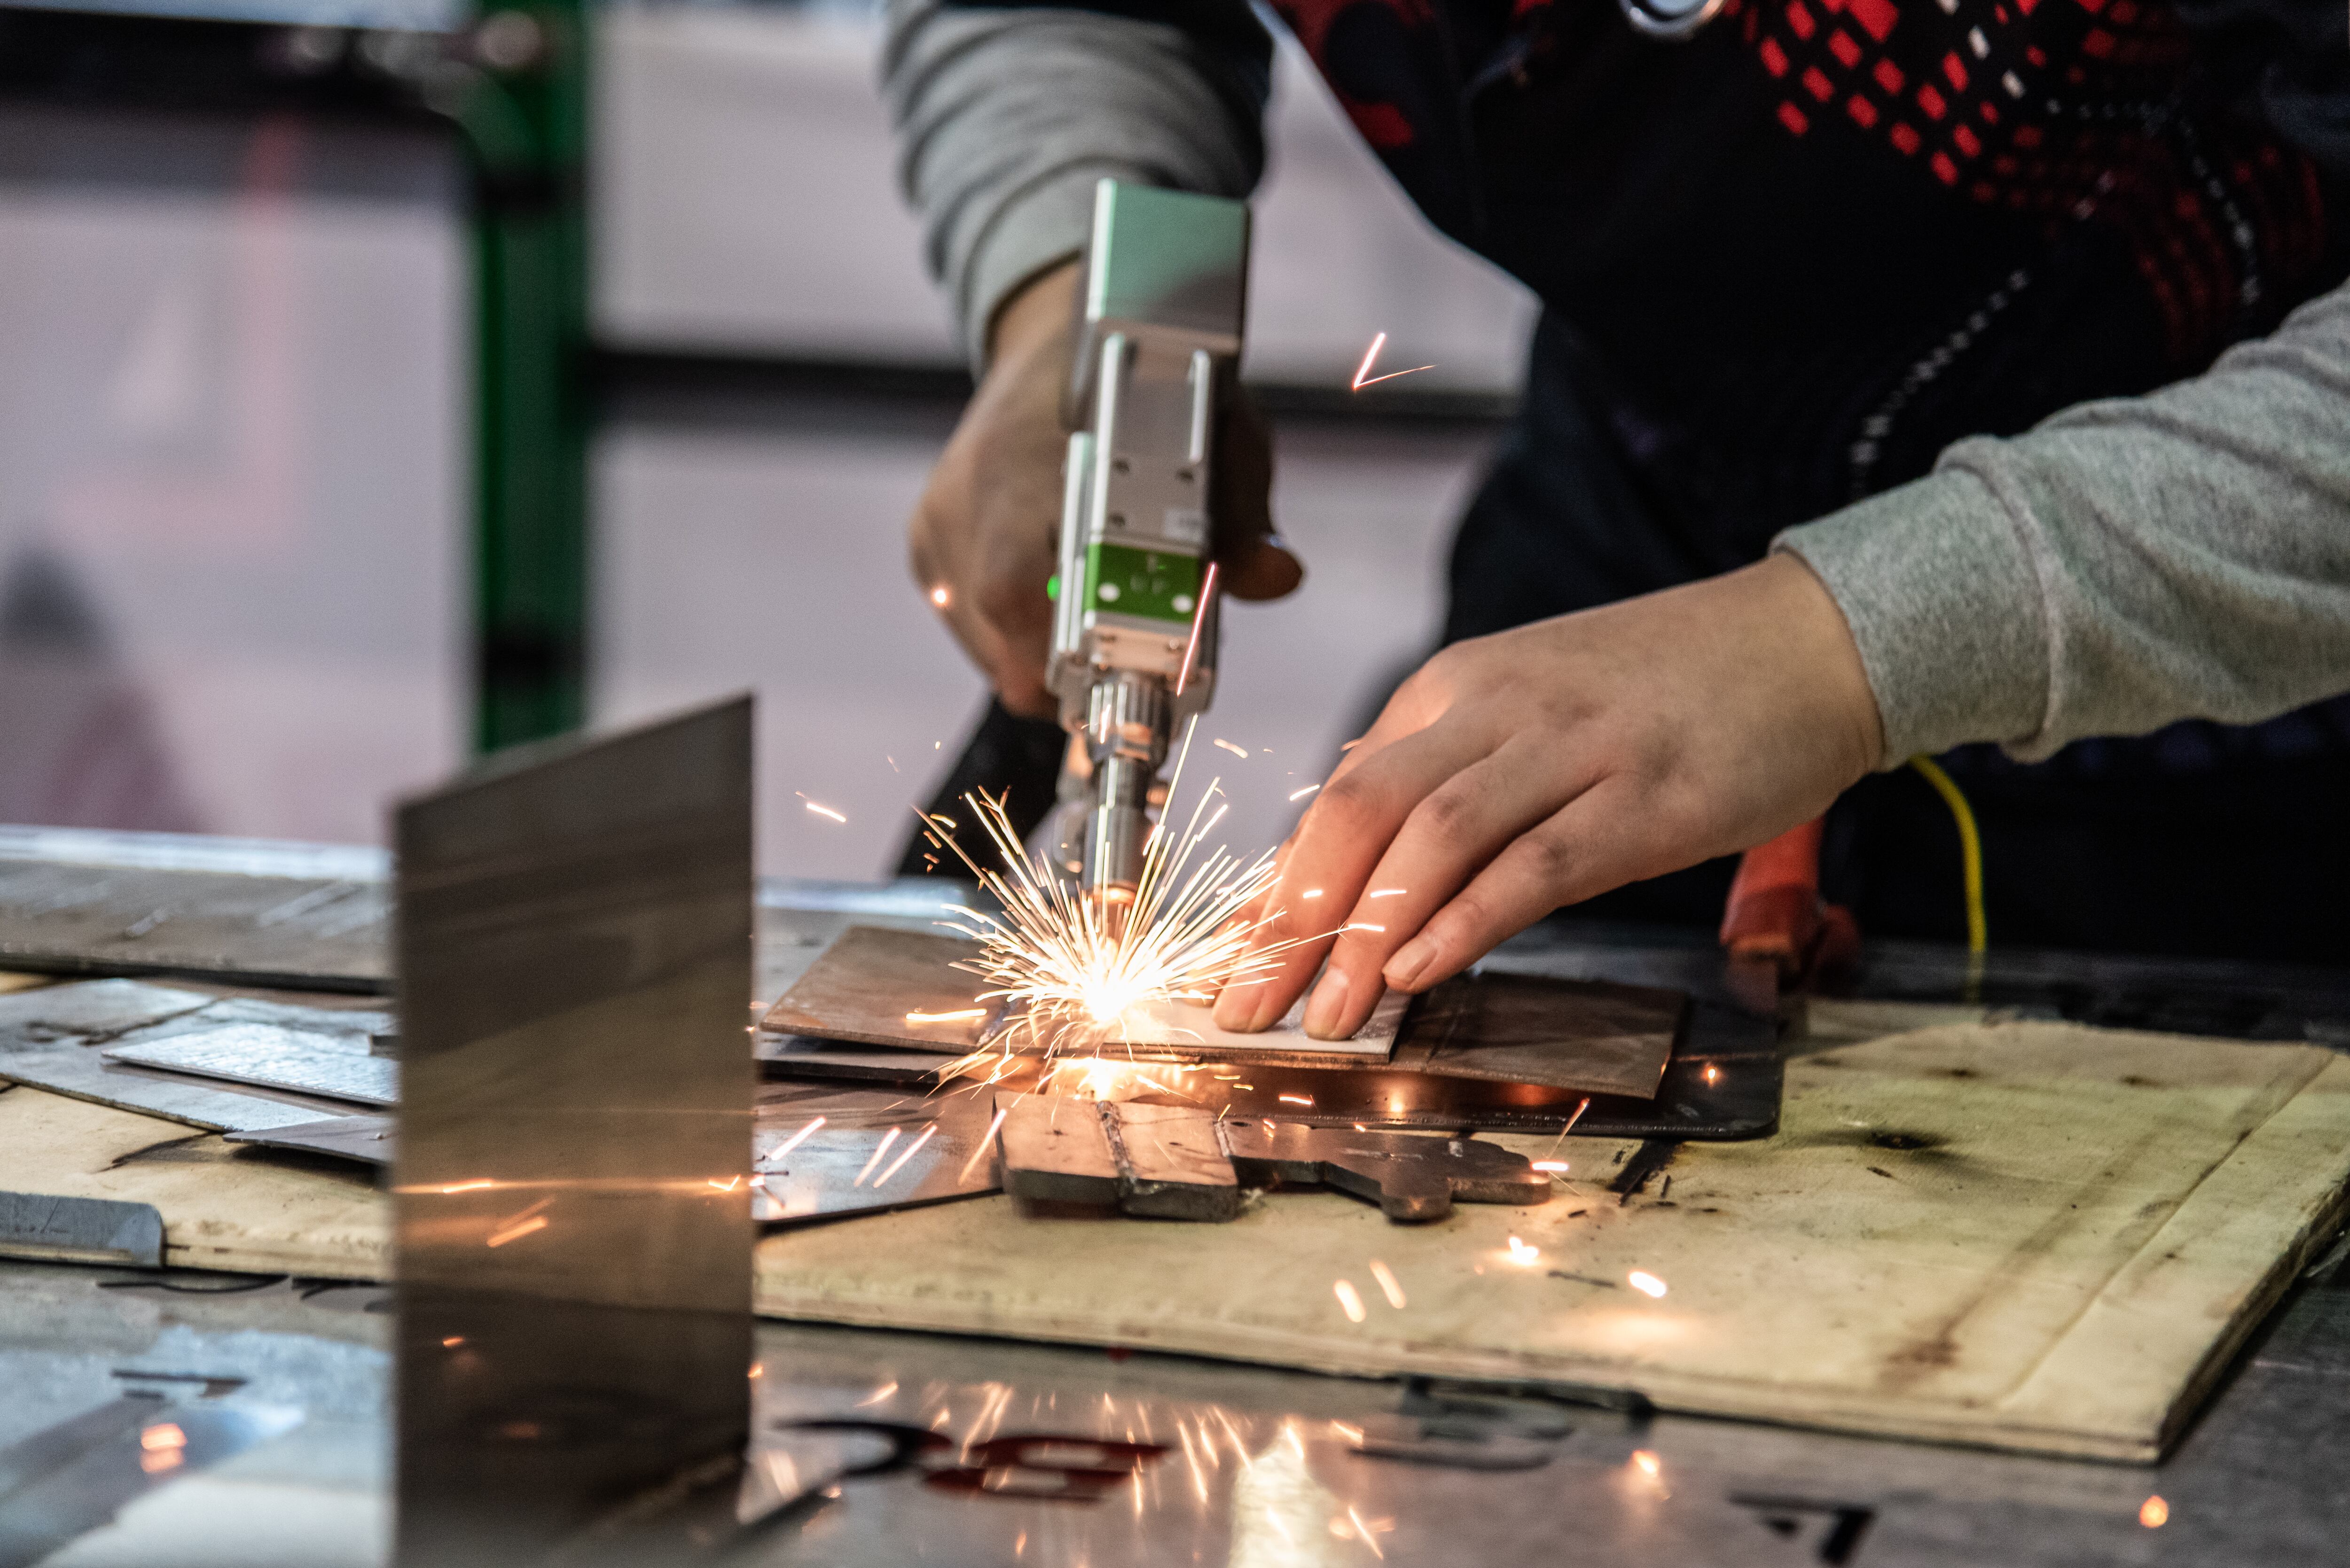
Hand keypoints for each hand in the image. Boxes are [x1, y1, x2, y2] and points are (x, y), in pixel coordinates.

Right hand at [908, 260, 1301, 716]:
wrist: (1053, 344)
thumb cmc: (1143, 386)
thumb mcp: (1217, 431)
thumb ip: (1244, 513)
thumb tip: (1275, 577)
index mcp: (1030, 450)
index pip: (1016, 581)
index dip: (1069, 645)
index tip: (1130, 672)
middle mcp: (968, 486)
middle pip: (1000, 625)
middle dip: (1075, 664)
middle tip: (1136, 663)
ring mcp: (938, 519)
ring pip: (986, 640)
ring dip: (1051, 652)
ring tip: (1105, 618)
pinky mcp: (927, 547)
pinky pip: (970, 625)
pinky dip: (1022, 635)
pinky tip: (1063, 600)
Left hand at [1210, 553, 1885, 1037]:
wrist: (1809, 640)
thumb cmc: (1665, 687)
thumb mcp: (1529, 705)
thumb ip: (1442, 765)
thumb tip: (1347, 833)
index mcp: (1459, 687)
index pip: (1340, 791)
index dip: (1280, 884)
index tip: (1235, 962)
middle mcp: (1500, 708)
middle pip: (1363, 811)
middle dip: (1297, 917)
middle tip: (1251, 1002)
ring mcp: (1576, 750)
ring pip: (1436, 837)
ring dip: (1370, 933)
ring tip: (1329, 1012)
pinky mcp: (1648, 798)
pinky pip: (1538, 862)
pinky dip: (1470, 918)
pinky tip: (1423, 971)